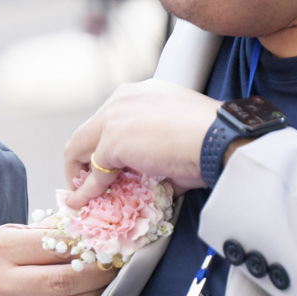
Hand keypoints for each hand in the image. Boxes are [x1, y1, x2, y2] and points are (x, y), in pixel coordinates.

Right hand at [0, 224, 115, 295]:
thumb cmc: (11, 262)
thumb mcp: (20, 237)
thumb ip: (52, 232)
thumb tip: (94, 229)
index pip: (54, 245)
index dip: (85, 247)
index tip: (103, 247)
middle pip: (62, 280)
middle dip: (96, 274)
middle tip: (111, 267)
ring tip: (104, 286)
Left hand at [62, 81, 222, 205]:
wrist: (218, 138)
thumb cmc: (212, 139)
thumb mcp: (180, 141)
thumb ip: (159, 155)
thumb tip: (157, 183)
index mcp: (143, 93)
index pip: (111, 118)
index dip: (103, 145)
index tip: (103, 166)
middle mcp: (124, 98)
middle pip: (89, 129)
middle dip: (83, 158)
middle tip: (86, 182)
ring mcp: (114, 116)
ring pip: (80, 145)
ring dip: (78, 172)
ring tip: (81, 194)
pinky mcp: (112, 140)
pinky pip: (93, 171)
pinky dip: (86, 190)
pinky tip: (82, 202)